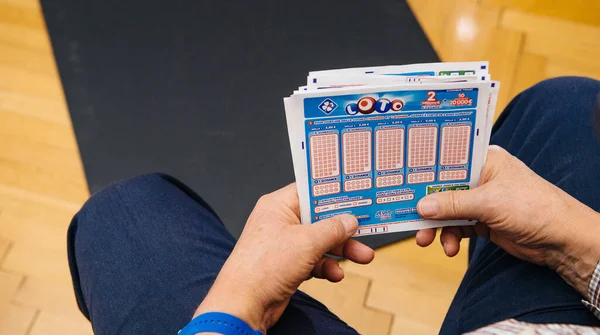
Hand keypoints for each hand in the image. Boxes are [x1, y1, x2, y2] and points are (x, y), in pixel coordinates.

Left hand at [194, 184, 373, 331]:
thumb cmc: (264, 267)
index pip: (311, 191)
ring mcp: (283, 244)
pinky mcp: (286, 265)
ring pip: (319, 241)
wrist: (243, 304)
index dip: (334, 194)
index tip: (357, 195)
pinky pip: (313, 260)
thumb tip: (349, 220)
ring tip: (362, 257)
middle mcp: (279, 222)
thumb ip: (332, 228)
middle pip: (319, 218)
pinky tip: (335, 274)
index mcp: (278, 205)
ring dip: (340, 250)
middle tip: (366, 231)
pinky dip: (325, 266)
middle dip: (344, 229)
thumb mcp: (307, 242)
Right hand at [415, 145, 599, 295]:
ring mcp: (481, 200)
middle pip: (443, 188)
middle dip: (427, 206)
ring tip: (426, 240)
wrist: (561, 240)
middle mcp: (481, 177)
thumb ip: (453, 204)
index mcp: (485, 160)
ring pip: (447, 210)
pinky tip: (448, 247)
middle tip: (410, 218)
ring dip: (436, 226)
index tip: (403, 180)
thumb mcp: (489, 202)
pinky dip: (450, 237)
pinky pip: (457, 226)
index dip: (426, 170)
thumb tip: (421, 206)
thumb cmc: (534, 207)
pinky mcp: (483, 221)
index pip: (448, 160)